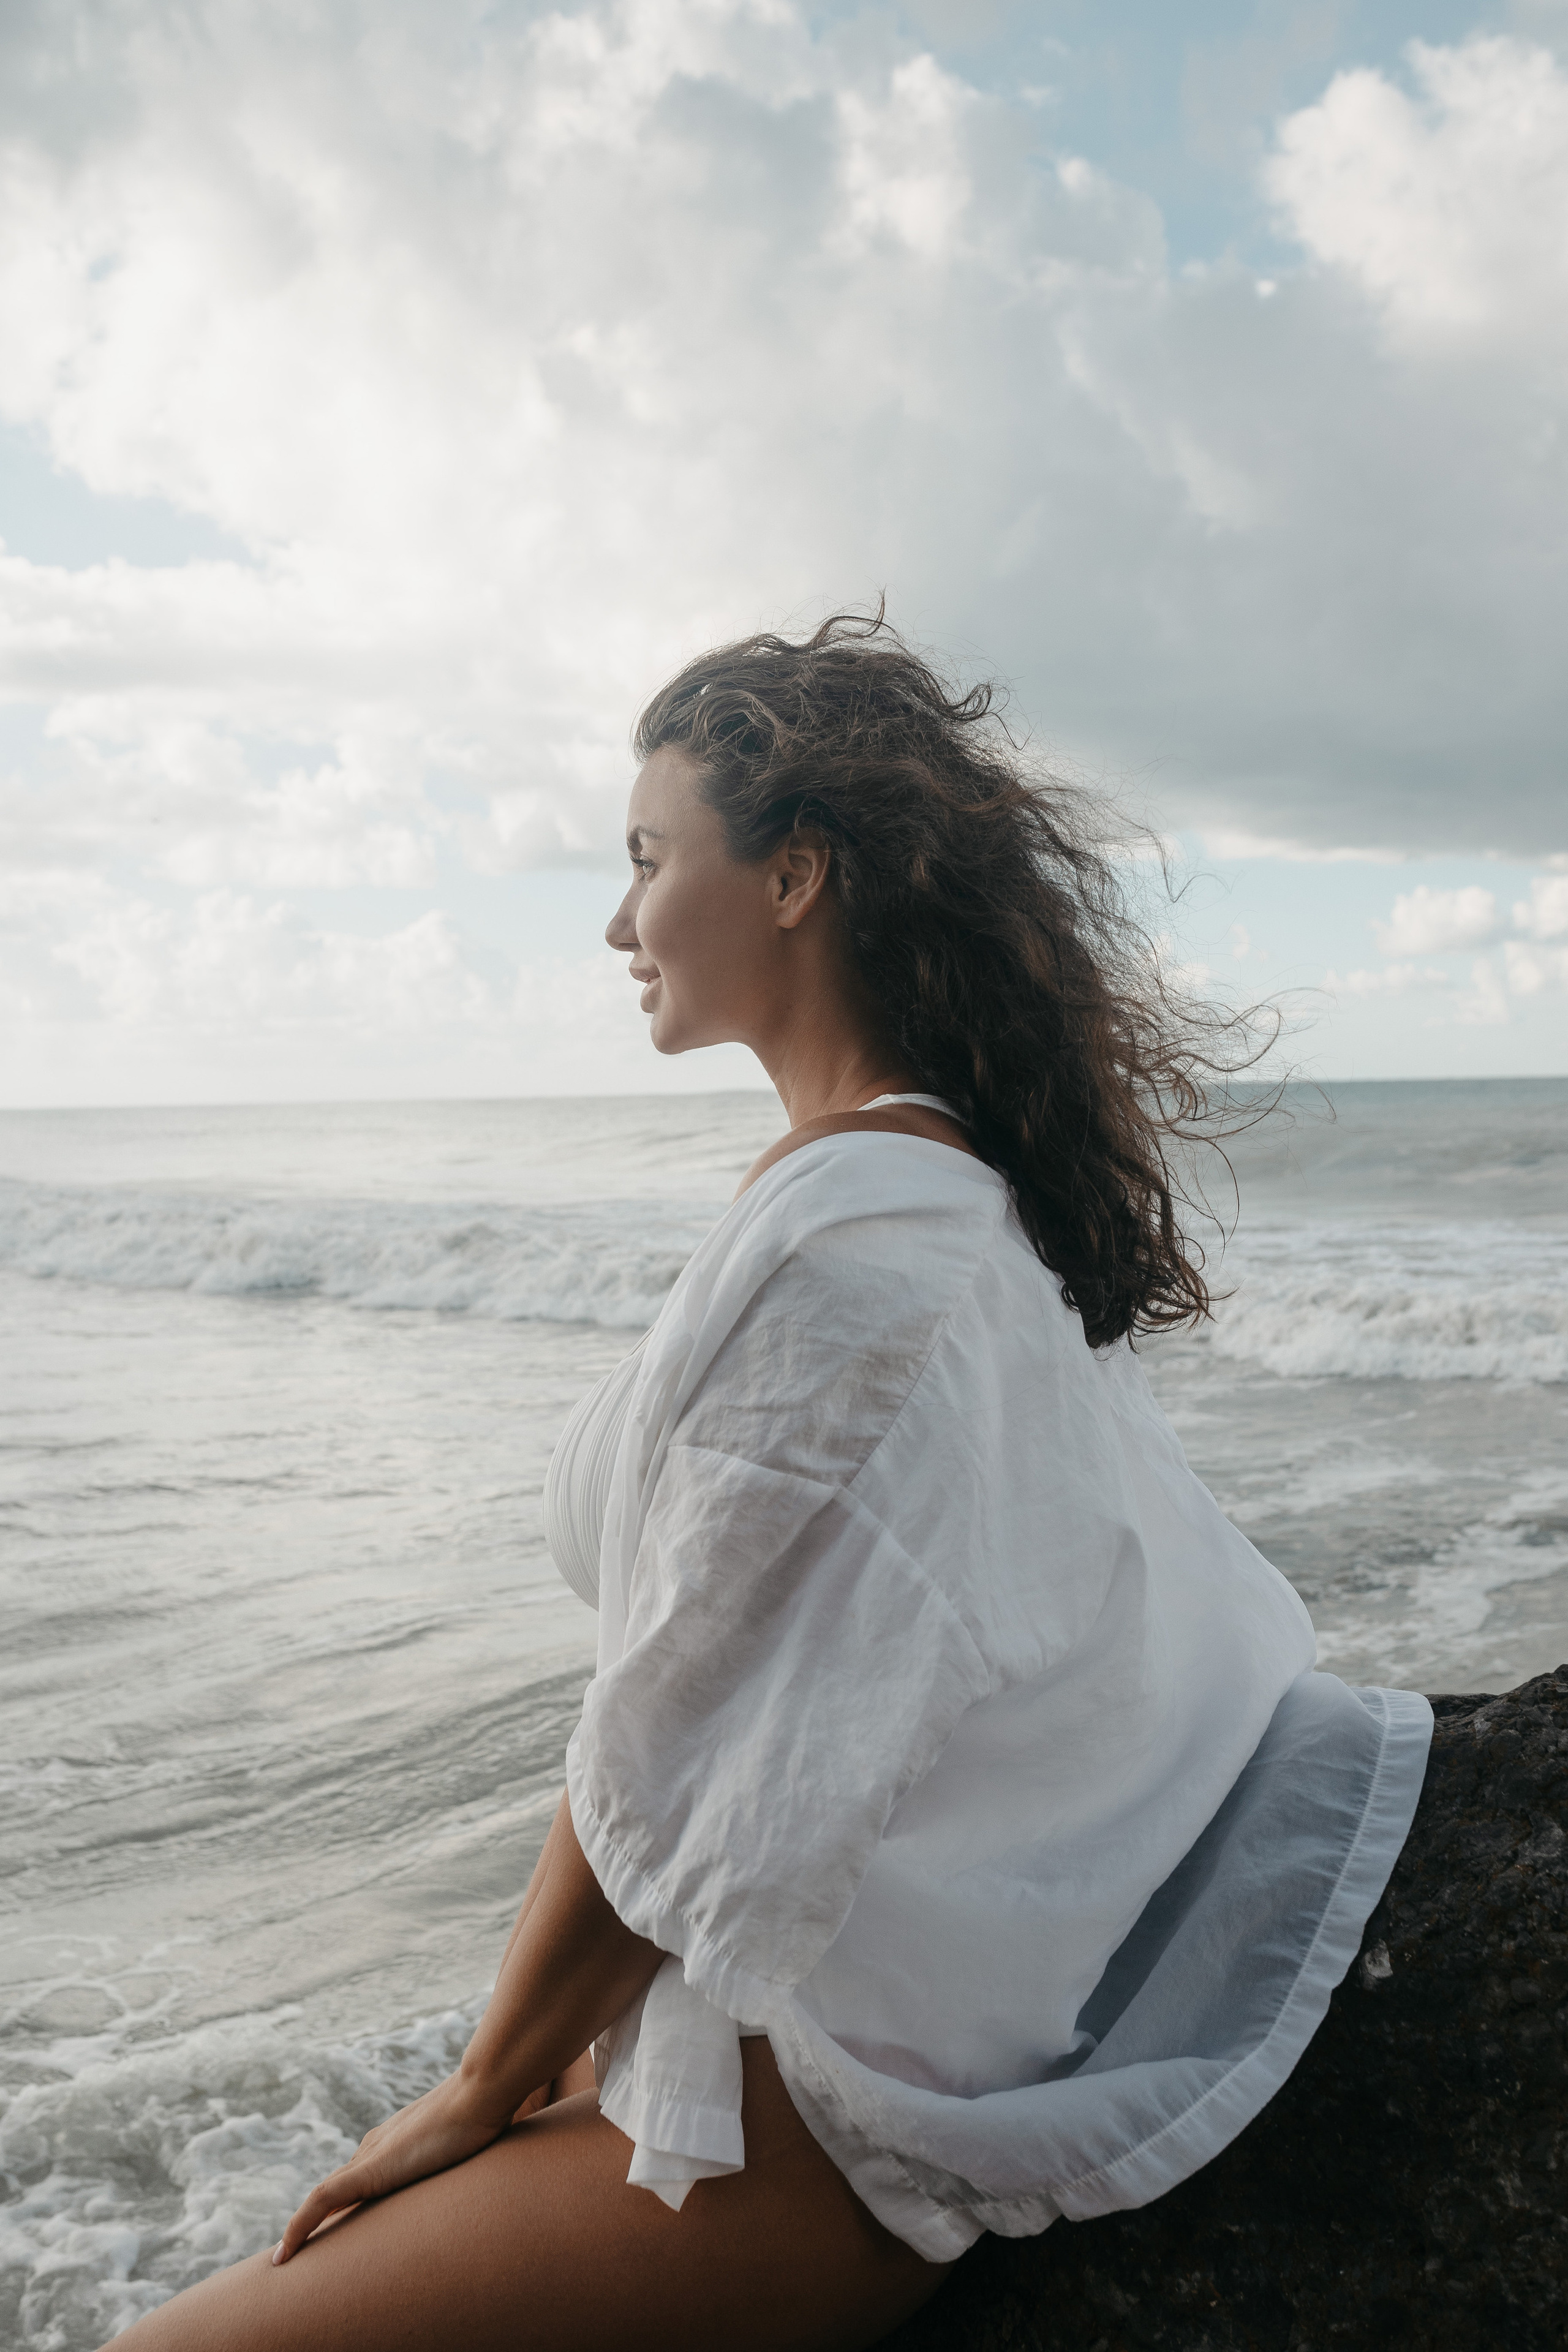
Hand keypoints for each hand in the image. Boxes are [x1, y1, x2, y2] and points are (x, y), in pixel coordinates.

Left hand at [273, 2069, 514, 2262]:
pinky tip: (286, 2252)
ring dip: (303, 2228)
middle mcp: (375, 2145)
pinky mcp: (372, 2169)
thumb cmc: (483, 2114)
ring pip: (324, 2196)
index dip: (340, 2203)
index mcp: (392, 2140)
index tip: (333, 2228)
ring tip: (285, 2259)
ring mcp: (372, 2156)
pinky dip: (300, 2225)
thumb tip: (481, 2154)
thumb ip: (459, 2149)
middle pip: (335, 2187)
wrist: (482, 2093)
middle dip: (315, 2220)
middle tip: (298, 2252)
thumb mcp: (465, 2139)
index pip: (355, 2175)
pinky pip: (323, 2199)